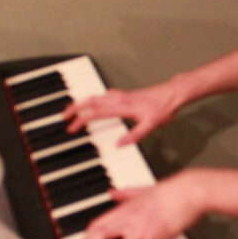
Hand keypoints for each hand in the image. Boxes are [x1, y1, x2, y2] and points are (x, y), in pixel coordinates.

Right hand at [63, 81, 182, 146]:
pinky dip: (93, 100)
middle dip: (74, 108)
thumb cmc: (164, 107)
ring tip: (73, 111)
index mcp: (122, 106)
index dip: (81, 120)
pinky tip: (94, 104)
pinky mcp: (125, 95)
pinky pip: (103, 96)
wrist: (173, 93)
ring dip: (82, 103)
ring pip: (95, 97)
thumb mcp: (151, 125)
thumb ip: (135, 135)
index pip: (95, 112)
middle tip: (63, 117)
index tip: (72, 128)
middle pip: (90, 100)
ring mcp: (121, 95)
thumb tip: (119, 144)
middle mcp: (119, 98)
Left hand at [76, 173, 203, 238]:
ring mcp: (144, 228)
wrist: (189, 191)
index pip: (98, 225)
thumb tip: (112, 192)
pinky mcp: (158, 234)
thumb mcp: (142, 190)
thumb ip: (125, 193)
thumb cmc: (169, 191)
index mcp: (125, 209)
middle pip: (102, 235)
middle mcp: (131, 219)